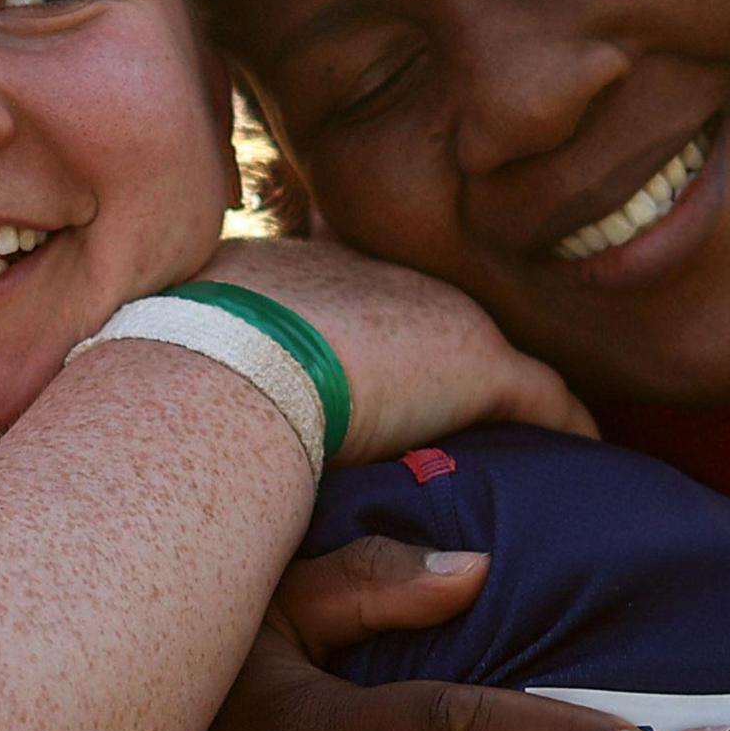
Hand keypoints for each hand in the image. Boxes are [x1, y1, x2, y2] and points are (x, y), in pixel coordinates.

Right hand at [193, 238, 592, 460]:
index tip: (372, 375)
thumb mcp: (168, 356)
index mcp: (293, 271)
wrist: (221, 371)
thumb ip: (191, 369)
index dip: (364, 340)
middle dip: (436, 365)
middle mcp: (370, 272)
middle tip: (452, 421)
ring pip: (481, 357)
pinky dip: (562, 427)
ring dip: (498, 398)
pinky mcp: (478, 363)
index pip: (345, 302)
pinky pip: (544, 401)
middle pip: (422, 322)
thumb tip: (146, 398)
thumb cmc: (174, 379)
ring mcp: (429, 310)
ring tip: (515, 441)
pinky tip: (583, 459)